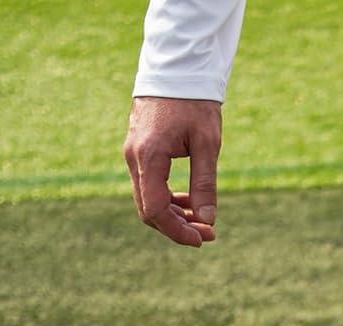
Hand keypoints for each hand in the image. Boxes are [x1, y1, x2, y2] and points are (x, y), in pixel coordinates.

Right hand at [123, 97, 222, 246]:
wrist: (176, 70)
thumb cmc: (194, 103)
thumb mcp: (207, 145)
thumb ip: (205, 183)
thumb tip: (208, 220)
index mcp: (149, 156)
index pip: (155, 209)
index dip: (177, 231)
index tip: (203, 239)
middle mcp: (134, 157)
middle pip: (148, 209)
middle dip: (178, 227)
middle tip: (209, 234)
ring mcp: (133, 153)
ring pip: (148, 199)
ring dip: (174, 215)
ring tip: (204, 223)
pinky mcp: (139, 150)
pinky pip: (149, 185)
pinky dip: (168, 199)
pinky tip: (191, 203)